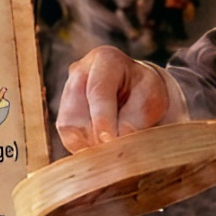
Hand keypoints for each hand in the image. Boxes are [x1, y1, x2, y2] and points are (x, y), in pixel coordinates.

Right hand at [55, 46, 170, 152]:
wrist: (139, 94)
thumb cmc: (145, 93)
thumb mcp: (150, 100)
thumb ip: (133, 119)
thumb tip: (113, 142)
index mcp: (105, 60)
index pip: (98, 91)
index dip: (102, 119)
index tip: (110, 141)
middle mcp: (80, 72)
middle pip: (76, 111)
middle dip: (93, 137)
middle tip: (112, 155)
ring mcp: (68, 92)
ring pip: (68, 128)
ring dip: (88, 145)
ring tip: (110, 154)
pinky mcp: (65, 113)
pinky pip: (69, 137)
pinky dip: (84, 149)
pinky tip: (101, 153)